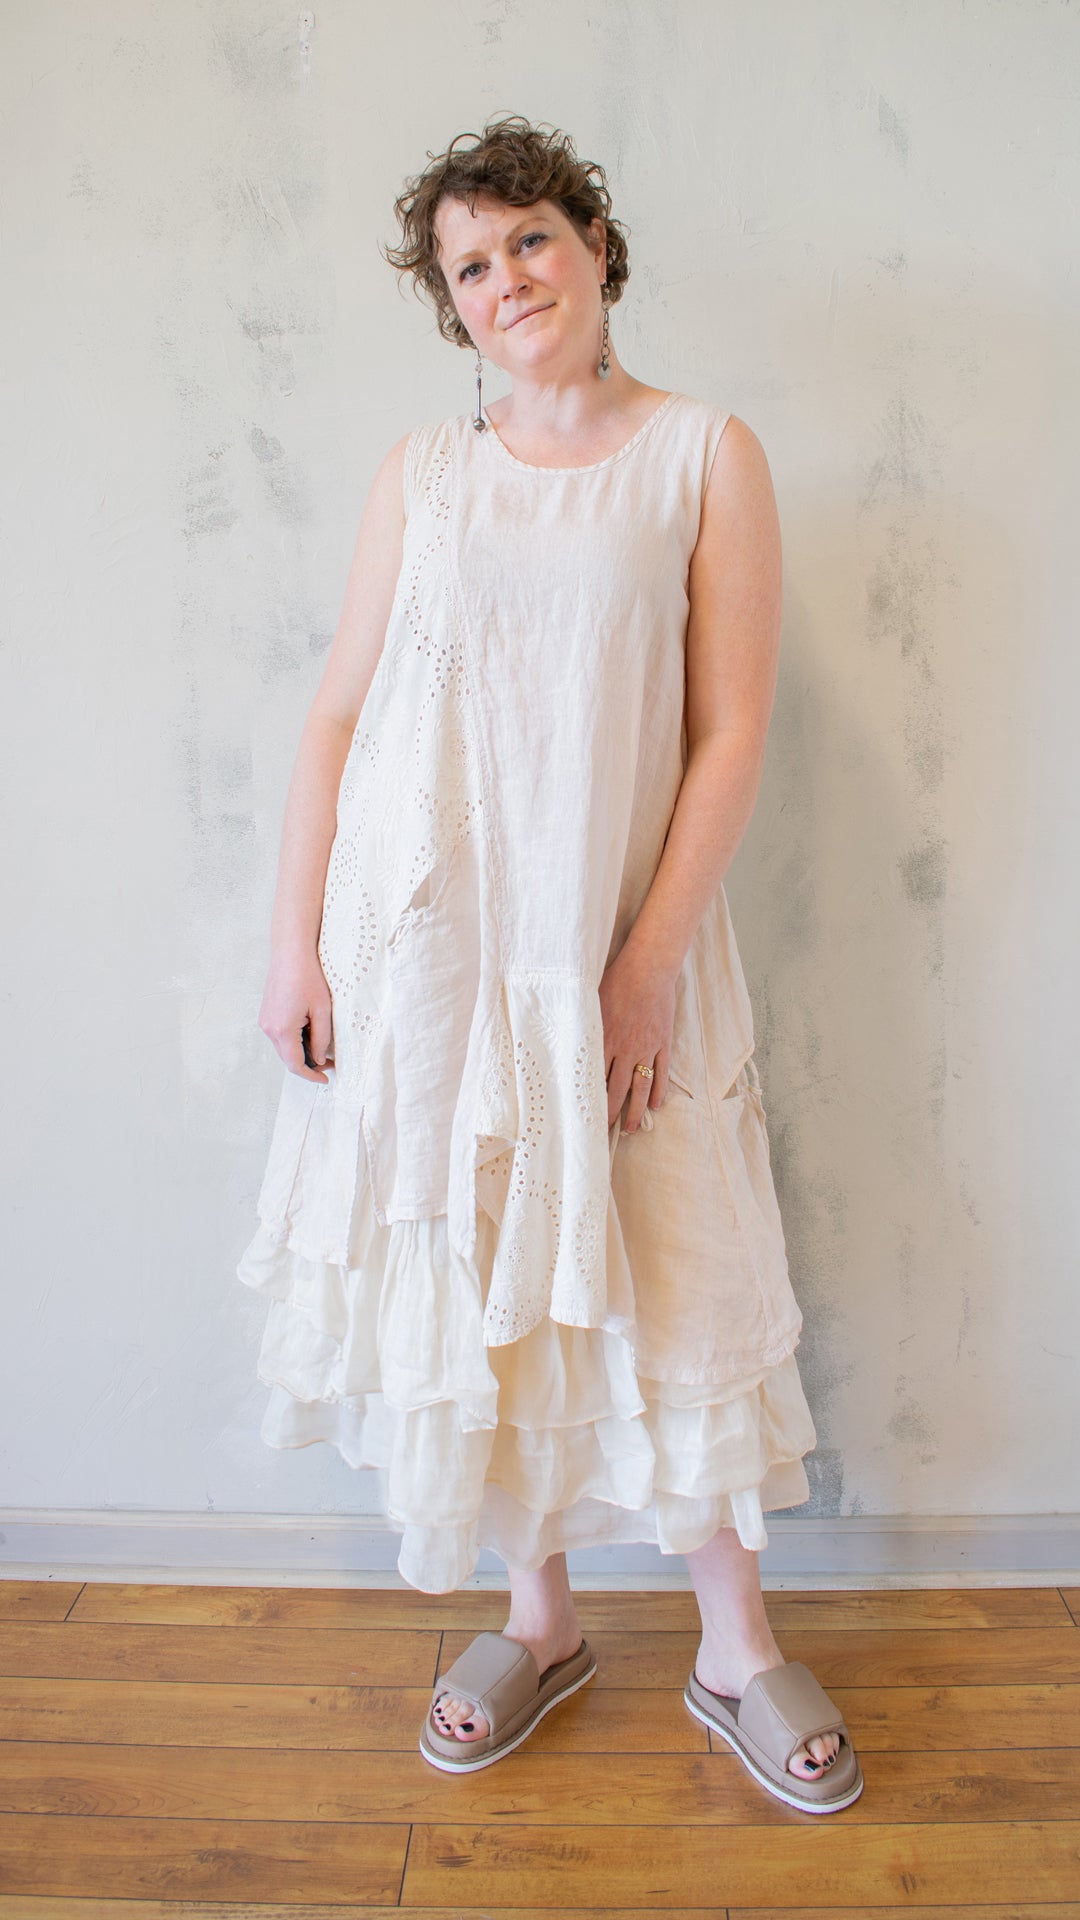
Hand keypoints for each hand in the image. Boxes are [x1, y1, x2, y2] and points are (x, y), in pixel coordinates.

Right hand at [258, 947, 334, 1084]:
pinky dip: (294, 1041)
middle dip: (308, 1065)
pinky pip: (280, 1036)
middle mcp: (269, 1029)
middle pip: (288, 1059)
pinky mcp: (266, 1014)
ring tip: (323, 1048)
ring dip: (302, 1052)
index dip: (311, 1076)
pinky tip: (310, 1034)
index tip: (326, 1079)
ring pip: (284, 1048)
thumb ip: (321, 1039)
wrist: (290, 953)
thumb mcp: (322, 1010)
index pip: (295, 1065)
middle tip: (330, 1063)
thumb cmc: (308, 976)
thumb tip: (319, 1059)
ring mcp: (265, 1021)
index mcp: (282, 1030)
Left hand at [599, 942, 676, 1132]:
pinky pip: (662, 1072)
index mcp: (605, 1041)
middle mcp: (626, 1050)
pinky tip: (655, 1105)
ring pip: (641, 1087)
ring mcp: (647, 1048)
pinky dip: (659, 1090)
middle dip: (611, 1114)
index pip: (595, 1080)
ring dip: (636, 1111)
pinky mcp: (663, 1042)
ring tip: (632, 1129)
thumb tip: (564, 1041)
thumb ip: (580, 1024)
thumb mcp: (591, 1002)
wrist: (649, 967)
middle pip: (618, 1091)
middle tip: (605, 1133)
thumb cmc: (616, 980)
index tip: (583, 1118)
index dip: (590, 1101)